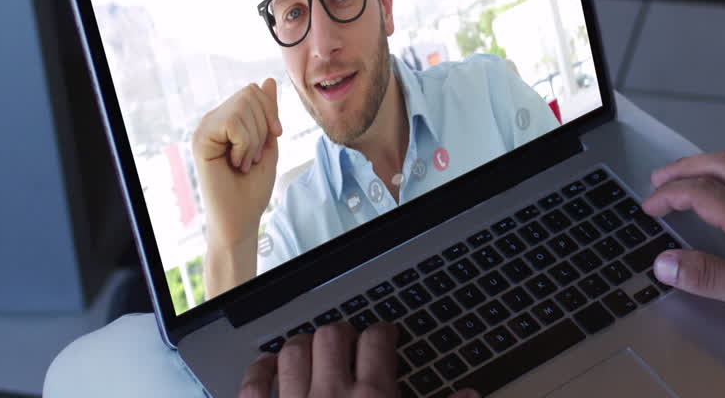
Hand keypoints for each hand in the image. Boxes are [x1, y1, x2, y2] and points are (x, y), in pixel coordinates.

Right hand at [193, 78, 283, 249]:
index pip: (255, 90)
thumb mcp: (269, 142)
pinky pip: (233, 122)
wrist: (241, 217)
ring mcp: (204, 128)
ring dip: (254, 139)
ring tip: (244, 161)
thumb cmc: (253, 185)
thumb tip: (268, 80)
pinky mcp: (200, 139)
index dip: (271, 112)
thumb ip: (268, 112)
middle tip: (253, 155)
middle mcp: (213, 120)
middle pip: (250, 94)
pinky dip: (244, 145)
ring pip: (242, 106)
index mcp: (229, 119)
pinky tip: (235, 163)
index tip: (273, 137)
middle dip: (264, 126)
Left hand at [238, 322, 482, 396]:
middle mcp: (331, 396)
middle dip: (343, 334)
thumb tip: (470, 396)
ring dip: (303, 345)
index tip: (384, 335)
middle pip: (333, 336)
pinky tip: (270, 370)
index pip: (378, 340)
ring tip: (312, 350)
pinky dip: (260, 371)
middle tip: (349, 343)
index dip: (383, 332)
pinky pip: (254, 384)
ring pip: (294, 351)